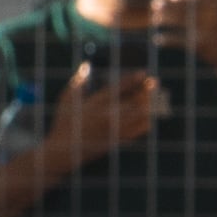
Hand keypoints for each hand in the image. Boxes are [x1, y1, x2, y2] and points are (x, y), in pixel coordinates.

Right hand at [51, 61, 165, 161]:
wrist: (64, 151)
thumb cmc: (64, 123)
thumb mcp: (66, 100)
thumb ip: (78, 81)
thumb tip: (86, 65)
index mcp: (95, 104)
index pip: (118, 88)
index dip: (132, 79)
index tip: (142, 73)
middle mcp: (108, 115)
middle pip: (134, 101)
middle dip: (146, 90)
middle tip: (152, 82)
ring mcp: (115, 129)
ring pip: (141, 115)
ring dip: (149, 104)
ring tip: (152, 97)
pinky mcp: (119, 140)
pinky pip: (140, 130)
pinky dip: (147, 120)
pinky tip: (148, 114)